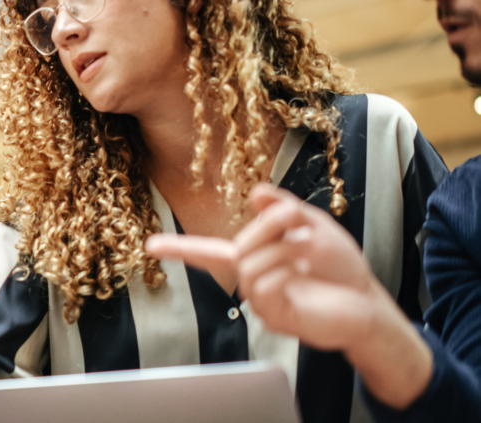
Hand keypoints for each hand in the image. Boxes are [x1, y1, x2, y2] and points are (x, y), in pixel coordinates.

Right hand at [146, 184, 430, 407]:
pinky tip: (302, 270)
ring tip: (308, 249)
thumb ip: (284, 209)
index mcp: (255, 257)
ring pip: (249, 266)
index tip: (149, 245)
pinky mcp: (275, 316)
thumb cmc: (340, 268)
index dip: (178, 248)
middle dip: (266, 227)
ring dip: (281, 249)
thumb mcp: (314, 225)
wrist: (368, 302)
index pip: (208, 252)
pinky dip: (282, 271)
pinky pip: (261, 288)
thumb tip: (257, 192)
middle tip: (294, 218)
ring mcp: (261, 300)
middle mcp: (251, 279)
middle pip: (237, 248)